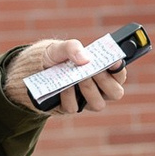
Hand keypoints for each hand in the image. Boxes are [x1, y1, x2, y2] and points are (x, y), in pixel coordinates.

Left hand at [4, 40, 130, 115]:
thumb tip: (85, 60)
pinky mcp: (70, 107)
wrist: (33, 70)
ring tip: (78, 78)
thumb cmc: (55, 57)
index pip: (120, 74)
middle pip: (116, 93)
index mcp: (103, 71)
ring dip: (89, 89)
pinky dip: (69, 95)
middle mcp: (98, 88)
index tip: (113, 61)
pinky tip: (63, 86)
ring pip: (98, 104)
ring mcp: (85, 100)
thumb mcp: (60, 48)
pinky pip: (75, 107)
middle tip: (93, 70)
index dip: (119, 68)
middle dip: (106, 82)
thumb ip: (73, 48)